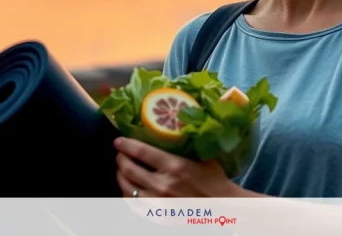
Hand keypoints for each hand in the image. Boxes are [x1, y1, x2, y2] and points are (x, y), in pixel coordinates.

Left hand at [114, 137, 241, 197]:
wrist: (223, 206)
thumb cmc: (214, 179)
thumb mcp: (202, 156)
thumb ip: (186, 144)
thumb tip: (174, 126)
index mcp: (174, 166)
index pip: (141, 152)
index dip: (126, 145)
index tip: (118, 141)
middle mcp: (163, 185)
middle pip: (129, 169)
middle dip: (120, 159)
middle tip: (120, 154)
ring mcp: (159, 203)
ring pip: (127, 188)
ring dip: (120, 176)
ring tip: (122, 170)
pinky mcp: (159, 217)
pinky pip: (134, 206)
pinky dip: (127, 195)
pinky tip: (129, 189)